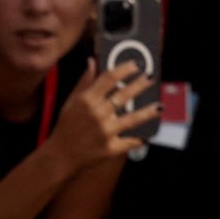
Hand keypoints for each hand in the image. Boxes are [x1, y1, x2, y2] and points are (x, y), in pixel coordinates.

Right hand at [48, 60, 159, 174]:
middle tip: (150, 78)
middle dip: (140, 85)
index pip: (109, 78)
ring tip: (159, 106)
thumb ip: (84, 82)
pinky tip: (148, 135)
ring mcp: (105, 132)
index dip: (124, 69)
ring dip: (148, 112)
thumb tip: (92, 61)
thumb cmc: (66, 127)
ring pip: (132, 119)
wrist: (60, 157)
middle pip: (124, 95)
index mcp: (87, 100)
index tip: (135, 64)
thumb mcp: (71, 102)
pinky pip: (130, 142)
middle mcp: (97, 114)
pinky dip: (140, 139)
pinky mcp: (110, 148)